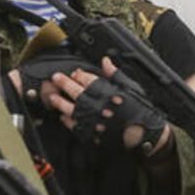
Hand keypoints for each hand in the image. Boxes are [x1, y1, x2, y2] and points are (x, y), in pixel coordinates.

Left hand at [47, 57, 170, 155]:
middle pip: (73, 90)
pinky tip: (64, 117)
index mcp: (102, 89)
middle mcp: (92, 102)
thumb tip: (105, 61)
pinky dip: (67, 120)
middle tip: (55, 78)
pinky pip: (73, 125)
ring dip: (59, 101)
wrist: (142, 133)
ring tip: (52, 97)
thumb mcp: (129, 86)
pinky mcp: (89, 132)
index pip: (85, 78)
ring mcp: (88, 118)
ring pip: (68, 107)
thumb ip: (115, 73)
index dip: (78, 74)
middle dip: (63, 82)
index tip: (75, 73)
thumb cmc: (139, 109)